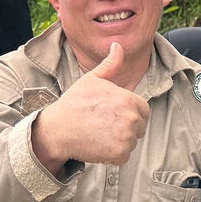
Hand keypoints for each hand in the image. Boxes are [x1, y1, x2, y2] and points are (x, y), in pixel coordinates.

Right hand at [34, 43, 149, 168]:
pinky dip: (112, 154)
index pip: (143, 110)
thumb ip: (110, 64)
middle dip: (125, 127)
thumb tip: (118, 45)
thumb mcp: (92, 79)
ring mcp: (126, 138)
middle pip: (139, 127)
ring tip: (99, 133)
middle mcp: (131, 119)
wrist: (57, 129)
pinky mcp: (119, 154)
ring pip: (131, 142)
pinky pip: (123, 156)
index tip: (111, 114)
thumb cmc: (74, 103)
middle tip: (102, 124)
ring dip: (118, 141)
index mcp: (129, 99)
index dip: (128, 112)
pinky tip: (98, 145)